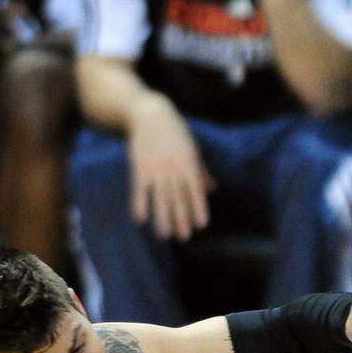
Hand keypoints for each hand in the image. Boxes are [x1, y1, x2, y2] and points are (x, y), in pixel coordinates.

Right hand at [128, 96, 213, 240]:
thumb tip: (212, 188)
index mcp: (188, 164)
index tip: (201, 225)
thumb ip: (200, 171)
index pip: (195, 190)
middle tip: (183, 237)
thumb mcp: (192, 149)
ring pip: (159, 197)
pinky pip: (139, 189)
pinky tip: (141, 219)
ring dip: (162, 217)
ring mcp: (155, 168)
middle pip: (178, 198)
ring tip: (164, 235)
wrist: (150, 115)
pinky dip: (139, 204)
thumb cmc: (175, 133)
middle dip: (181, 218)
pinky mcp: (139, 167)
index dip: (198, 207)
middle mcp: (173, 168)